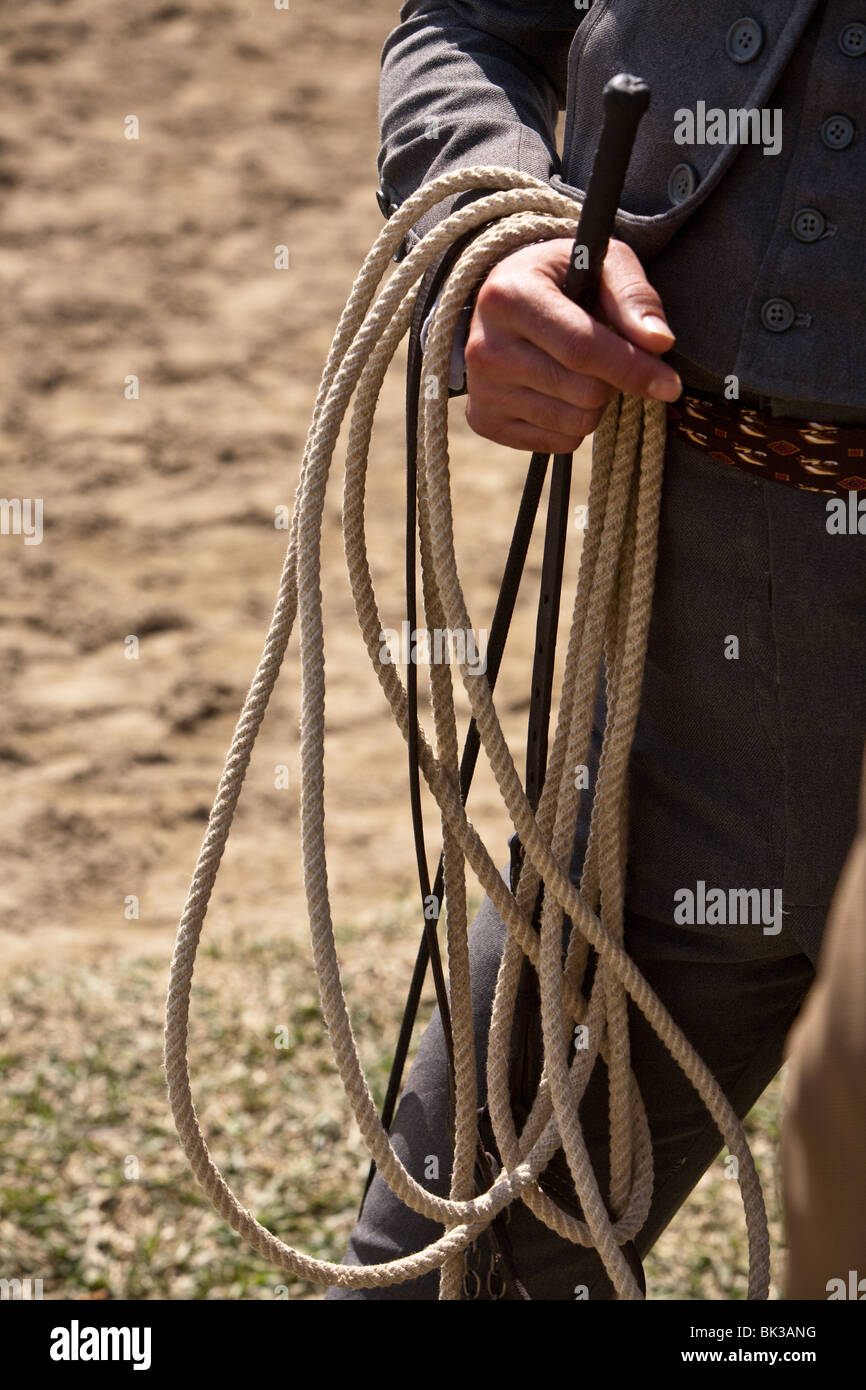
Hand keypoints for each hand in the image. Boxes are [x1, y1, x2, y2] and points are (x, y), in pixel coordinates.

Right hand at [463, 237, 681, 452]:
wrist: (502, 302)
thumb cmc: (561, 278)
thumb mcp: (600, 263)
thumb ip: (633, 295)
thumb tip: (659, 342)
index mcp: (509, 298)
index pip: (582, 349)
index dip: (633, 369)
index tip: (670, 385)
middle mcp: (485, 349)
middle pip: (585, 392)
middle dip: (614, 380)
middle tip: (605, 355)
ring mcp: (482, 391)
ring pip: (576, 423)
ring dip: (596, 402)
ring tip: (579, 369)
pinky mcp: (484, 422)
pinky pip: (559, 443)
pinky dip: (573, 422)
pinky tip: (558, 390)